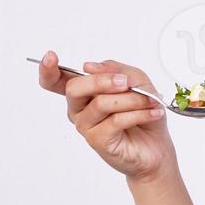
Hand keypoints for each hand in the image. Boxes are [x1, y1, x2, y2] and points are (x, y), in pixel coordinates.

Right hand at [36, 50, 176, 181]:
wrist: (156, 148)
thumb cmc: (144, 114)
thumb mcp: (137, 82)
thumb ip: (117, 69)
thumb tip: (90, 66)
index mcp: (84, 92)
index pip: (57, 80)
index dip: (48, 70)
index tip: (50, 57)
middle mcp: (79, 109)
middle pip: (75, 88)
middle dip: (102, 80)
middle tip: (126, 82)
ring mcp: (86, 126)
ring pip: (101, 103)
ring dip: (131, 99)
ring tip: (150, 101)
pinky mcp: (97, 141)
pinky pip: (115, 120)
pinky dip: (138, 114)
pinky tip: (151, 113)